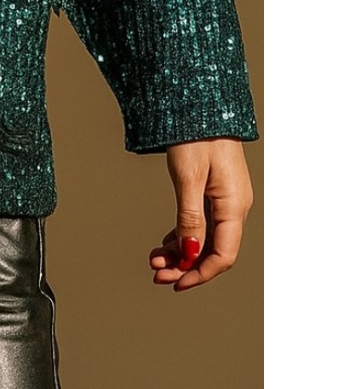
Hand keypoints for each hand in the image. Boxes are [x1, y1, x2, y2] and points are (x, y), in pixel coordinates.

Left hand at [149, 138, 253, 291]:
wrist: (200, 104)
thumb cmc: (194, 136)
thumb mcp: (188, 178)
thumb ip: (190, 217)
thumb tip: (188, 253)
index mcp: (233, 206)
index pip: (222, 255)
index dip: (198, 274)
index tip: (174, 284)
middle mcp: (234, 206)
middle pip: (213, 250)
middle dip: (185, 266)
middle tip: (156, 273)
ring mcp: (226, 198)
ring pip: (206, 237)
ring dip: (182, 252)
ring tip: (155, 259)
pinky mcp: (215, 190)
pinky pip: (203, 222)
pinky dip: (184, 235)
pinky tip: (166, 242)